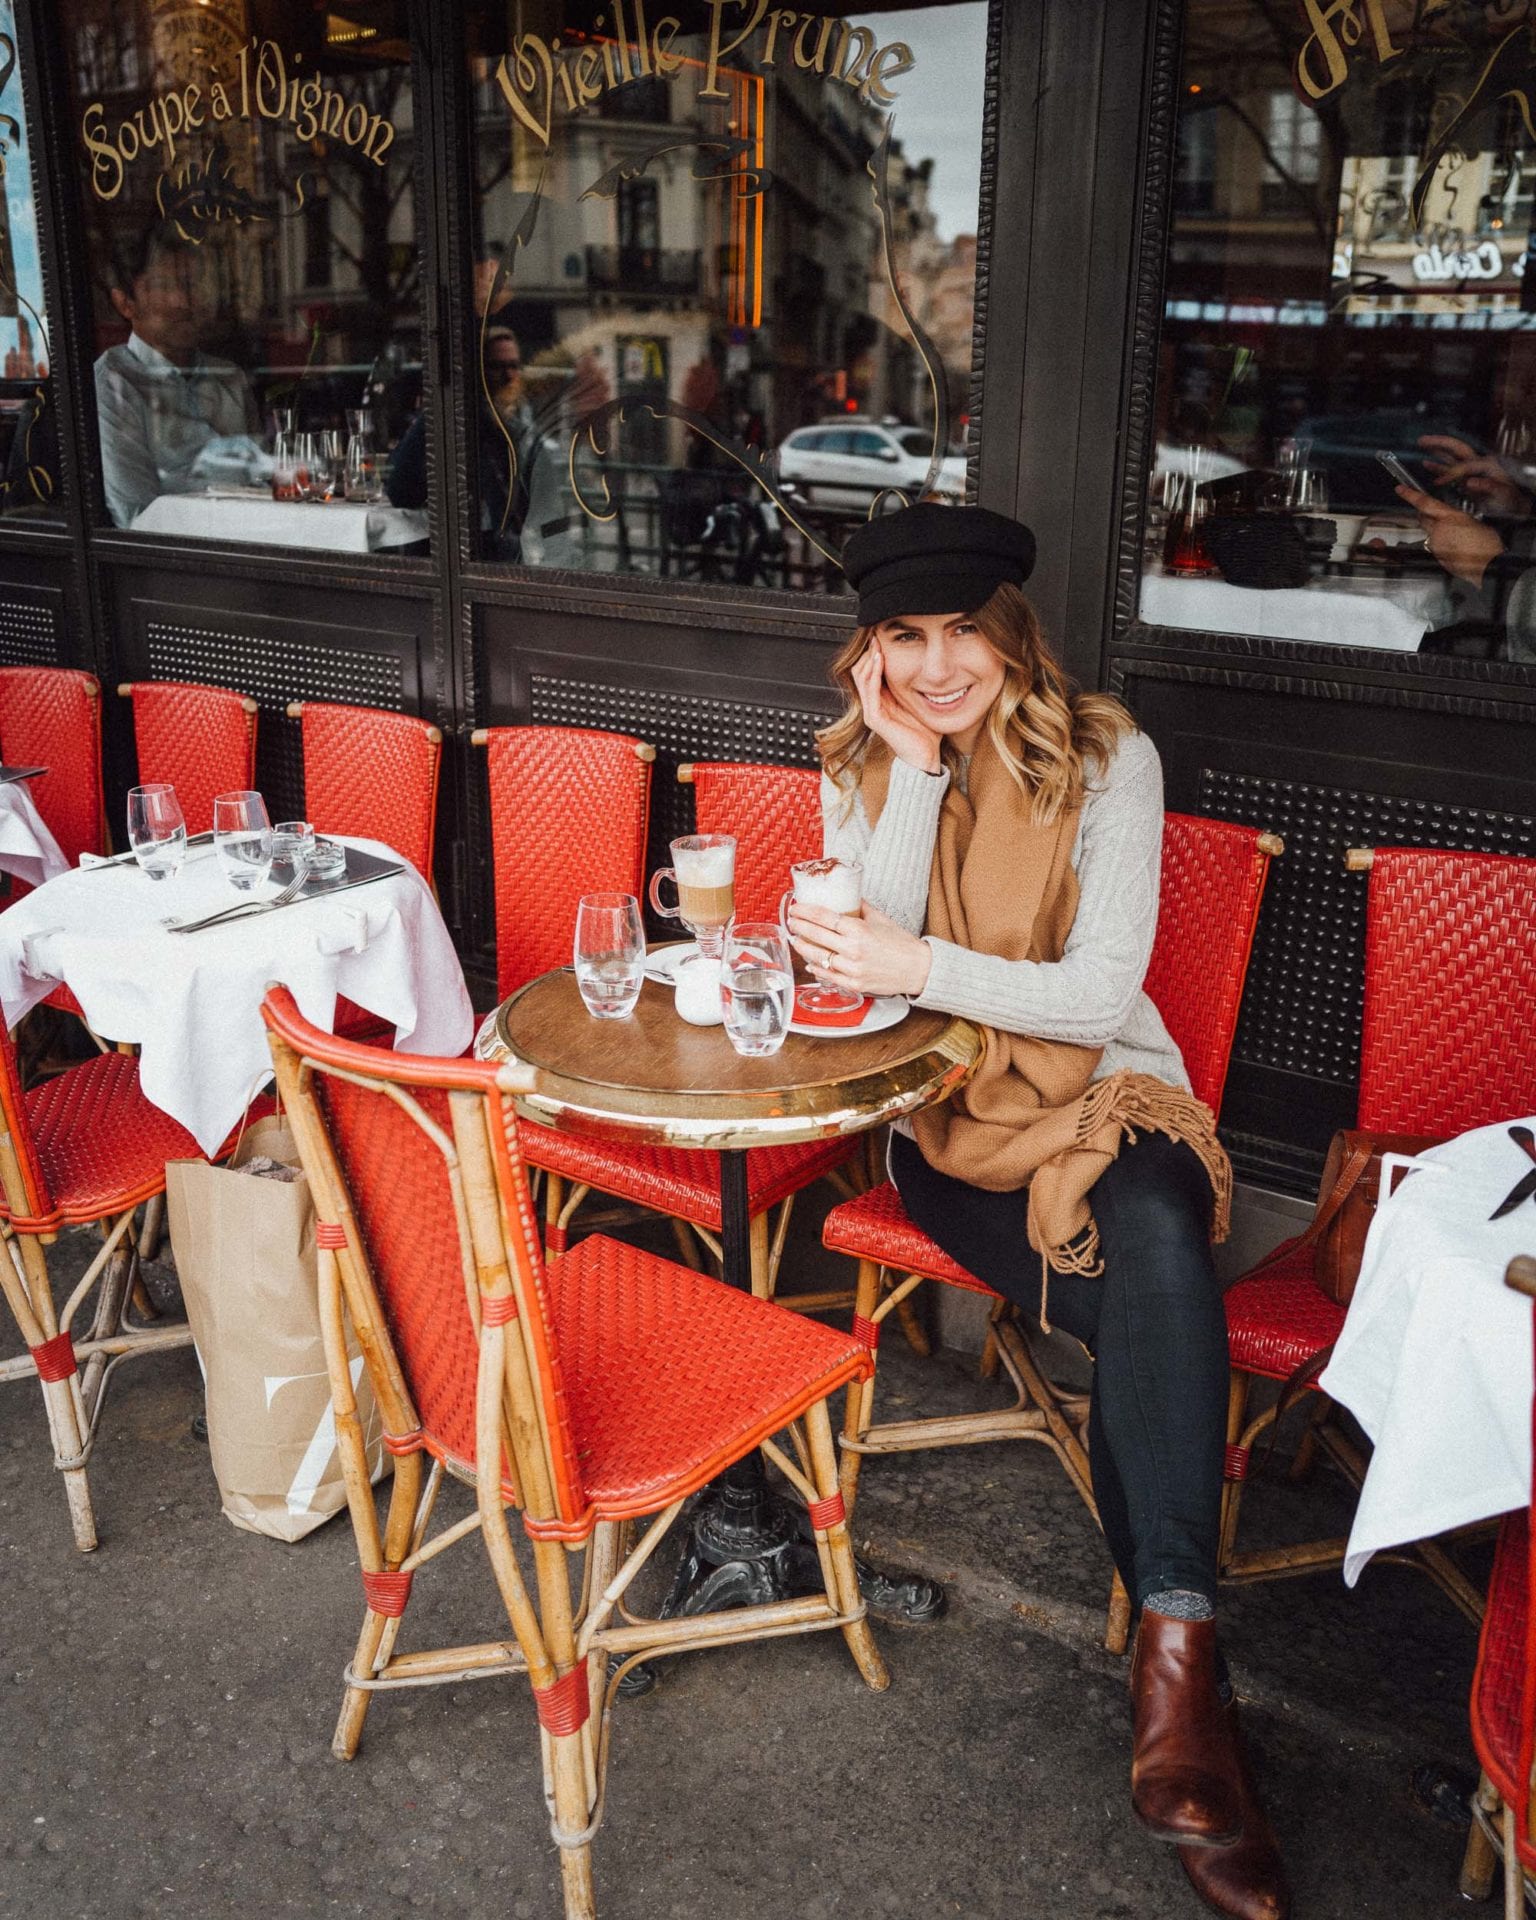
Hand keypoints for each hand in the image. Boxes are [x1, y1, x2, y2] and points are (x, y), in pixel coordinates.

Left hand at [785, 899, 931, 998]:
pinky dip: (817, 969)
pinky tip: (810, 963)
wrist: (919, 969)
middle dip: (799, 927)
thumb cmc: (902, 944)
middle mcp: (853, 950)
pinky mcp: (855, 984)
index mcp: (859, 930)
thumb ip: (861, 908)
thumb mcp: (881, 919)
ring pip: (818, 957)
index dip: (806, 912)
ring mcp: (852, 969)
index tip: (796, 908)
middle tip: (791, 921)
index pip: (824, 917)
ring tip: (796, 940)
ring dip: (803, 948)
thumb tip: (847, 897)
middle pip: (816, 936)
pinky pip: (829, 976)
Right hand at [851, 641, 941, 773]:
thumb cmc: (926, 733)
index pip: (868, 671)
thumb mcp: (921, 701)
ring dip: (870, 659)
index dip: (873, 653)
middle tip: (876, 636)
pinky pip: (870, 690)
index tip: (881, 636)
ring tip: (877, 644)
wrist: (926, 757)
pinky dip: (874, 673)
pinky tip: (881, 660)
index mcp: (882, 700)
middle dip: (868, 653)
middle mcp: (873, 705)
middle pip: (860, 671)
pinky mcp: (875, 718)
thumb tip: (929, 666)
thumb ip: (918, 686)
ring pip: (861, 678)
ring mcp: (871, 711)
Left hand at [1395, 484, 1504, 585]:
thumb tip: (1453, 519)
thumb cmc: (1488, 544)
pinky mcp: (1437, 557)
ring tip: (1456, 535)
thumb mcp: (1474, 522)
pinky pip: (1435, 546)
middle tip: (1434, 513)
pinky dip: (1442, 543)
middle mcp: (1438, 531)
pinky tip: (1456, 546)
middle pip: (1423, 518)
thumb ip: (1458, 518)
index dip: (1410, 495)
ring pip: (1429, 534)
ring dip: (1437, 531)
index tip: (1400, 489)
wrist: (1489, 565)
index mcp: (1450, 517)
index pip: (1424, 503)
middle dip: (1426, 514)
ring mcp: (1436, 545)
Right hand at [1417, 435, 1527, 515]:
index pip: (1463, 465)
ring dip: (1436, 450)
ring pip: (1452, 456)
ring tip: (1422, 444)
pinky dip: (1438, 466)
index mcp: (1487, 465)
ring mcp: (1471, 471)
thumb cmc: (1510, 500)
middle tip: (1423, 440)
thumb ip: (1487, 486)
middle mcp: (1478, 464)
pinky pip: (1450, 469)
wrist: (1514, 506)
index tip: (1439, 482)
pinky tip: (1427, 463)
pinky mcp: (1466, 479)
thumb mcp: (1502, 493)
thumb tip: (1471, 482)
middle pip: (1457, 448)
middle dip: (1439, 443)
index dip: (1450, 473)